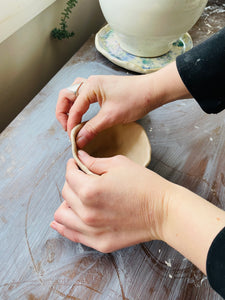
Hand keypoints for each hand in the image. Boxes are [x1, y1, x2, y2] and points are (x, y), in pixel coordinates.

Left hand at [50, 151, 171, 251]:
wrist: (164, 211)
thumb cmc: (145, 184)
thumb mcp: (119, 164)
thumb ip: (93, 162)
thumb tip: (79, 157)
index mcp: (90, 190)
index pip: (69, 175)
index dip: (71, 166)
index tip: (75, 163)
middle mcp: (86, 212)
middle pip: (65, 194)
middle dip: (71, 182)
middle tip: (81, 178)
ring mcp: (92, 230)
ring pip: (62, 216)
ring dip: (67, 203)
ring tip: (77, 198)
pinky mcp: (99, 243)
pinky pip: (72, 234)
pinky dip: (66, 225)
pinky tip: (65, 219)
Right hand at [56, 74, 159, 147]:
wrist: (152, 91)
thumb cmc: (135, 100)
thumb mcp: (111, 117)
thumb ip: (92, 128)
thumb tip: (79, 140)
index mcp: (90, 87)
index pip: (73, 108)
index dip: (71, 125)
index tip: (73, 139)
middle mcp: (90, 82)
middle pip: (66, 96)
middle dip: (63, 113)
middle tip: (68, 129)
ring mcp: (96, 84)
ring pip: (73, 94)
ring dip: (70, 108)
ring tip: (72, 122)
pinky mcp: (102, 89)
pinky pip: (83, 96)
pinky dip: (79, 106)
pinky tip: (83, 116)